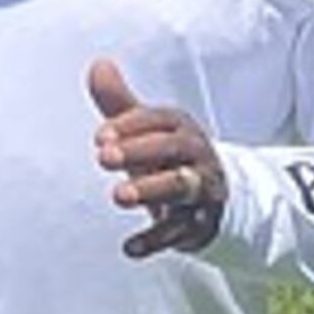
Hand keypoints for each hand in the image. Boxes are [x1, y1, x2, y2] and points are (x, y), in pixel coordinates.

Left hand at [87, 59, 223, 257]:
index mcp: (181, 129)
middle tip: (102, 157)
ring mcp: (200, 191)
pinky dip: (155, 241)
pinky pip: (178, 234)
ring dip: (150, 190)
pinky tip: (129, 249)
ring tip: (118, 195)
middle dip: (139, 151)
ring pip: (180, 188)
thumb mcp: (147, 131)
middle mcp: (196, 156)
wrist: (216, 198)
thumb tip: (97, 64)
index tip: (99, 137)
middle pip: (173, 149)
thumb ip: (120, 103)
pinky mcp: (198, 225)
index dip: (132, 125)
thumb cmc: (168, 158)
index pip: (161, 119)